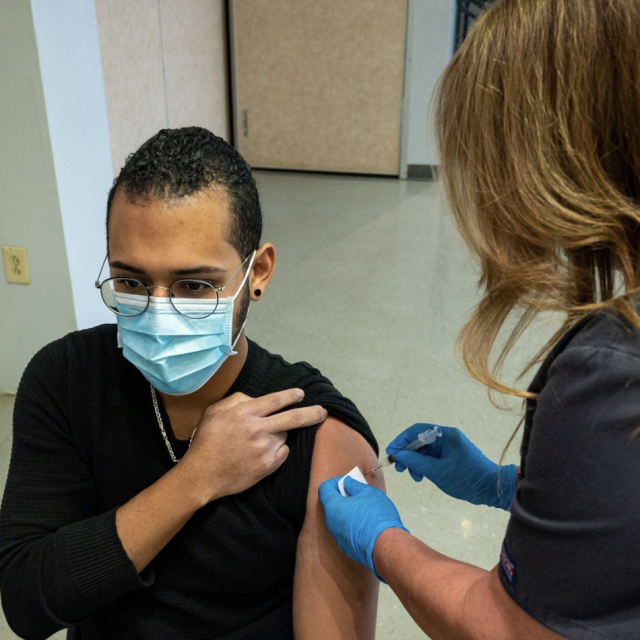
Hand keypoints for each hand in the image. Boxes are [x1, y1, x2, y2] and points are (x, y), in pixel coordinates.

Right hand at [182, 389, 327, 503]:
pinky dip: (278, 450)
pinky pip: (283, 453)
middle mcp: (258, 429)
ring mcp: (264, 448)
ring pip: (285, 436)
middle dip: (312, 413)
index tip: (300, 394)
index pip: (275, 400)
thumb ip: (237, 400)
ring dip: (280, 435)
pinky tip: (262, 453)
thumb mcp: (214, 412)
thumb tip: (257, 399)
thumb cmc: (206, 441)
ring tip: (260, 441)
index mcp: (244, 413)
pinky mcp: (268, 466)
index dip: (291, 396)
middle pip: (294, 418)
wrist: (202, 475)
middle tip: (323, 411)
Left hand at [318, 476, 408, 580]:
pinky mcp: (346, 548)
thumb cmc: (375, 515)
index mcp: (333, 507)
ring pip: (338, 519)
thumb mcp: (367, 493)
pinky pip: (346, 532)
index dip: (335, 482)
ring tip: (364, 509)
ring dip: (348, 511)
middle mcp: (331, 523)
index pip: (324, 489)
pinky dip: (352, 525)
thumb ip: (354, 485)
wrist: (386, 547)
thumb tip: (346, 483)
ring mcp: (338, 538)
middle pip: (331, 505)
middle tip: (358, 494)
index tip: (348, 481)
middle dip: (343, 496)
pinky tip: (367, 525)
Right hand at [387, 424, 516, 509]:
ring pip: (425, 451)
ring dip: (416, 463)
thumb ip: (416, 462)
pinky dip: (424, 466)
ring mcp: (449, 447)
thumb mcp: (437, 471)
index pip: (417, 430)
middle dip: (408, 454)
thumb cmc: (466, 478)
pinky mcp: (450, 457)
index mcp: (446, 435)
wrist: (491, 489)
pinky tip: (422, 476)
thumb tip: (398, 455)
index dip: (402, 440)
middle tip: (399, 468)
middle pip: (420, 440)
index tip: (391, 452)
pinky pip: (432, 458)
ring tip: (415, 477)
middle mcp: (447, 437)